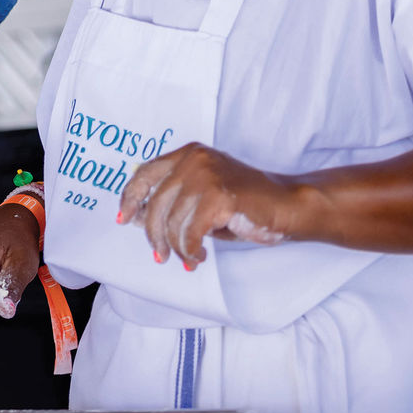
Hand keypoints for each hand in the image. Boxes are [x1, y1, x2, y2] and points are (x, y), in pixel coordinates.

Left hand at [118, 143, 296, 270]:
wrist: (288, 205)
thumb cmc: (244, 205)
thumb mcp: (201, 196)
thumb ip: (174, 201)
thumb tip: (136, 218)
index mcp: (188, 154)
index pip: (145, 173)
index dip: (130, 198)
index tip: (124, 220)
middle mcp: (194, 159)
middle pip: (155, 204)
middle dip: (154, 236)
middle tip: (160, 256)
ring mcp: (206, 175)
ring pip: (172, 223)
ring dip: (177, 248)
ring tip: (189, 259)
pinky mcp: (219, 196)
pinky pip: (190, 233)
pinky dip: (190, 251)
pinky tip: (199, 257)